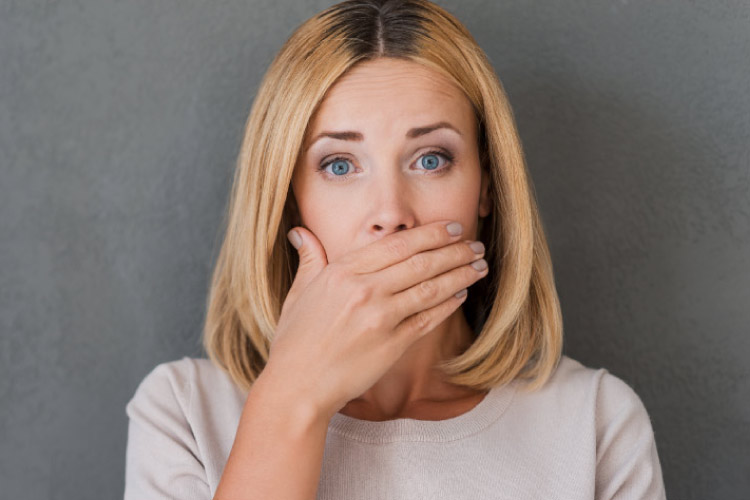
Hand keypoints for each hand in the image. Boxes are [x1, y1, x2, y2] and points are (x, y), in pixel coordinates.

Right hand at [264, 220, 488, 420]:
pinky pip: (427, 319)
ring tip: (479, 266)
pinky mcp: (392, 345)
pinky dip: (447, 305)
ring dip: (460, 275)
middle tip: (475, 244)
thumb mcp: (298, 292)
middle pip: (420, 262)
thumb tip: (300, 232)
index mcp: (342, 272)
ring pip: (430, 288)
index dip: (430, 234)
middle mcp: (364, 290)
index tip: (451, 228)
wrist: (297, 386)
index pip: (396, 244)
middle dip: (454, 250)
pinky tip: (461, 295)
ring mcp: (380, 318)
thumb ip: (310, 259)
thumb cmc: (295, 340)